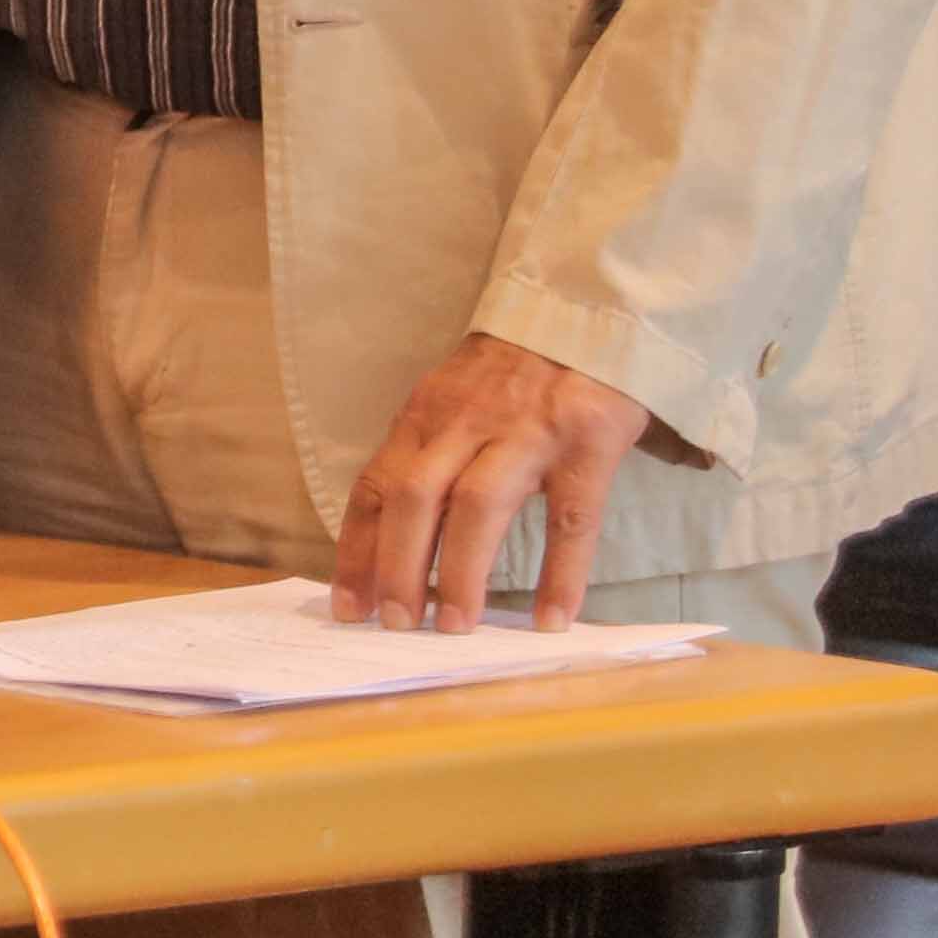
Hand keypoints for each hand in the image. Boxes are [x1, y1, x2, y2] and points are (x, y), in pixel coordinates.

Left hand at [331, 333, 658, 628]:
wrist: (591, 310)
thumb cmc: (516, 371)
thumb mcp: (453, 399)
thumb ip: (428, 454)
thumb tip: (398, 537)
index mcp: (424, 416)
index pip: (374, 486)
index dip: (356, 550)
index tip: (346, 604)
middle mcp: (466, 423)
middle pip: (413, 499)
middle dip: (397, 566)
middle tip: (394, 624)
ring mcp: (527, 432)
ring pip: (478, 508)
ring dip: (460, 572)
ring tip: (455, 627)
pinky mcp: (587, 442)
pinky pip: (571, 519)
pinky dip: (561, 574)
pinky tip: (552, 618)